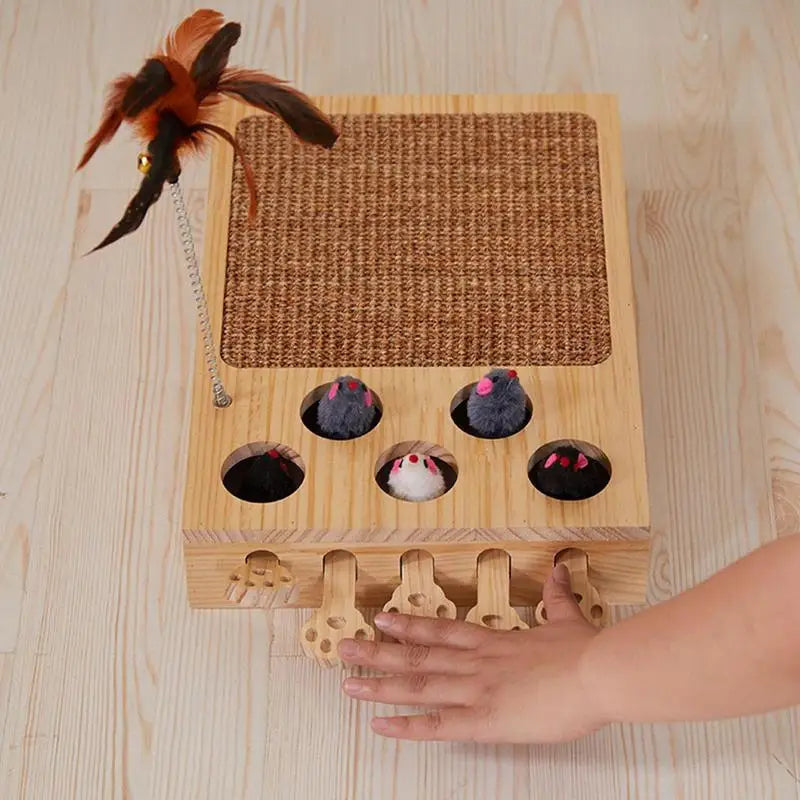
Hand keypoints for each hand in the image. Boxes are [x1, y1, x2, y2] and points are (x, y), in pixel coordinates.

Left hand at [338, 563, 606, 742]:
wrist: (597, 673)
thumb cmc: (585, 651)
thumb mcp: (568, 619)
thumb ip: (557, 596)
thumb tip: (559, 570)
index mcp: (493, 642)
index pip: (441, 632)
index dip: (409, 627)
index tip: (383, 620)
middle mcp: (475, 662)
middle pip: (417, 656)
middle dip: (378, 652)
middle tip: (344, 648)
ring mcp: (475, 690)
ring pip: (418, 685)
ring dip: (380, 683)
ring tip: (348, 681)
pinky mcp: (484, 721)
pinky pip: (437, 725)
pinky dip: (406, 726)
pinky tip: (380, 725)